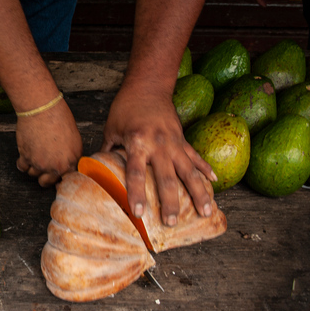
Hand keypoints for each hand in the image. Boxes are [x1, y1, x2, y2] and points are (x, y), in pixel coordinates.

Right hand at [15, 98, 81, 186]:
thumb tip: (64, 163)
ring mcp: (41, 164)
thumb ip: (70, 154)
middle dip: (44, 176)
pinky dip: (22, 162)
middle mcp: (57, 166)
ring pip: (33, 174)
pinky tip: (25, 153)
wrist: (43, 109)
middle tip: (42, 166)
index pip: (66, 178)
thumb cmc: (59, 118)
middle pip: (47, 182)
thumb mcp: (74, 138)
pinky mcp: (27, 158)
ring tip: (34, 153)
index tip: (54, 174)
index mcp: (72, 160)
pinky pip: (22, 167)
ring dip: (32, 166)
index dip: (58, 175)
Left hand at [101, 86, 215, 225]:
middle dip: (170, 202)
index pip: (136, 173)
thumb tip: (96, 173)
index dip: (136, 194)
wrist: (147, 86)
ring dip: (199, 193)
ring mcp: (174, 143)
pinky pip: (196, 157)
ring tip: (206, 212)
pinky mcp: (183, 139)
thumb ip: (108, 152)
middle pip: (167, 178)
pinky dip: (205, 170)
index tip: (138, 213)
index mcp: (137, 142)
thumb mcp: (111, 130)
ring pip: (190, 171)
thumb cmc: (125, 109)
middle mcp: (159, 145)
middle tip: (170, 223)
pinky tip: (215, 183)